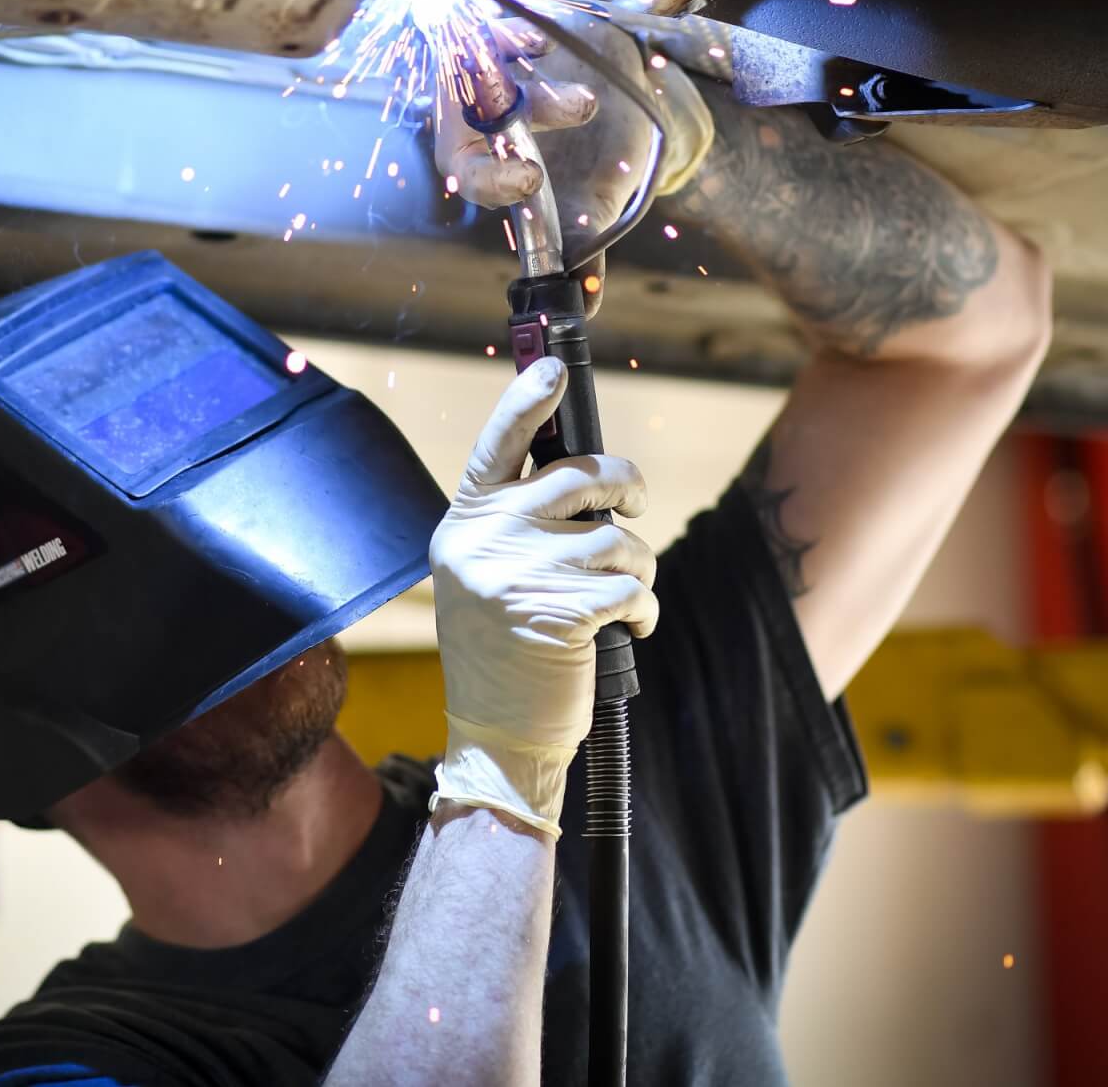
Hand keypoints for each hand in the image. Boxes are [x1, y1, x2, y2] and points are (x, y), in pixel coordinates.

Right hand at [427, 358, 659, 834]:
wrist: (497, 738)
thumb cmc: (504, 653)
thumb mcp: (486, 574)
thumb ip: (516, 522)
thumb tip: (580, 474)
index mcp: (464, 524)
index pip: (495, 446)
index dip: (526, 400)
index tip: (553, 369)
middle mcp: (484, 542)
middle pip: (579, 476)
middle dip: (626, 484)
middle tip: (636, 503)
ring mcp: (519, 576)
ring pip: (617, 537)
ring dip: (638, 567)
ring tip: (626, 595)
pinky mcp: (561, 614)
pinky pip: (631, 586)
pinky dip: (643, 608)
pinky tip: (630, 627)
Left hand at [433, 16, 714, 315]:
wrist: (631, 77)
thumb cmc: (602, 142)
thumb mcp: (599, 194)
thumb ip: (587, 241)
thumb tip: (586, 302)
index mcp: (490, 165)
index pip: (473, 178)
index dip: (495, 183)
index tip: (532, 182)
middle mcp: (474, 121)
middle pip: (463, 125)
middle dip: (505, 133)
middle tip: (555, 139)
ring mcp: (480, 73)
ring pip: (481, 81)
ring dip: (536, 94)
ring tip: (586, 102)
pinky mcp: (492, 29)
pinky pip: (487, 29)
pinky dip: (513, 38)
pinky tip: (539, 47)